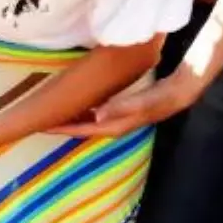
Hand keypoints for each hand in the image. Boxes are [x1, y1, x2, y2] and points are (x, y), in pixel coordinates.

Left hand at [56, 66, 194, 137]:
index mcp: (115, 126)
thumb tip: (97, 116)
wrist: (181, 92)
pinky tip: (77, 101)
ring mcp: (117, 118)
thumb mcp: (142, 102)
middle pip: (82, 128)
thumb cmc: (162, 96)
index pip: (83, 130)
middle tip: (41, 119)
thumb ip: (120, 108)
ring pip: (88, 120)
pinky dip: (84, 108)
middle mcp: (113, 125)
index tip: (44, 125)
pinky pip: (95, 111)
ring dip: (72, 117)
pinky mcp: (120, 109)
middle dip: (63, 125)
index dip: (63, 128)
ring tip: (54, 111)